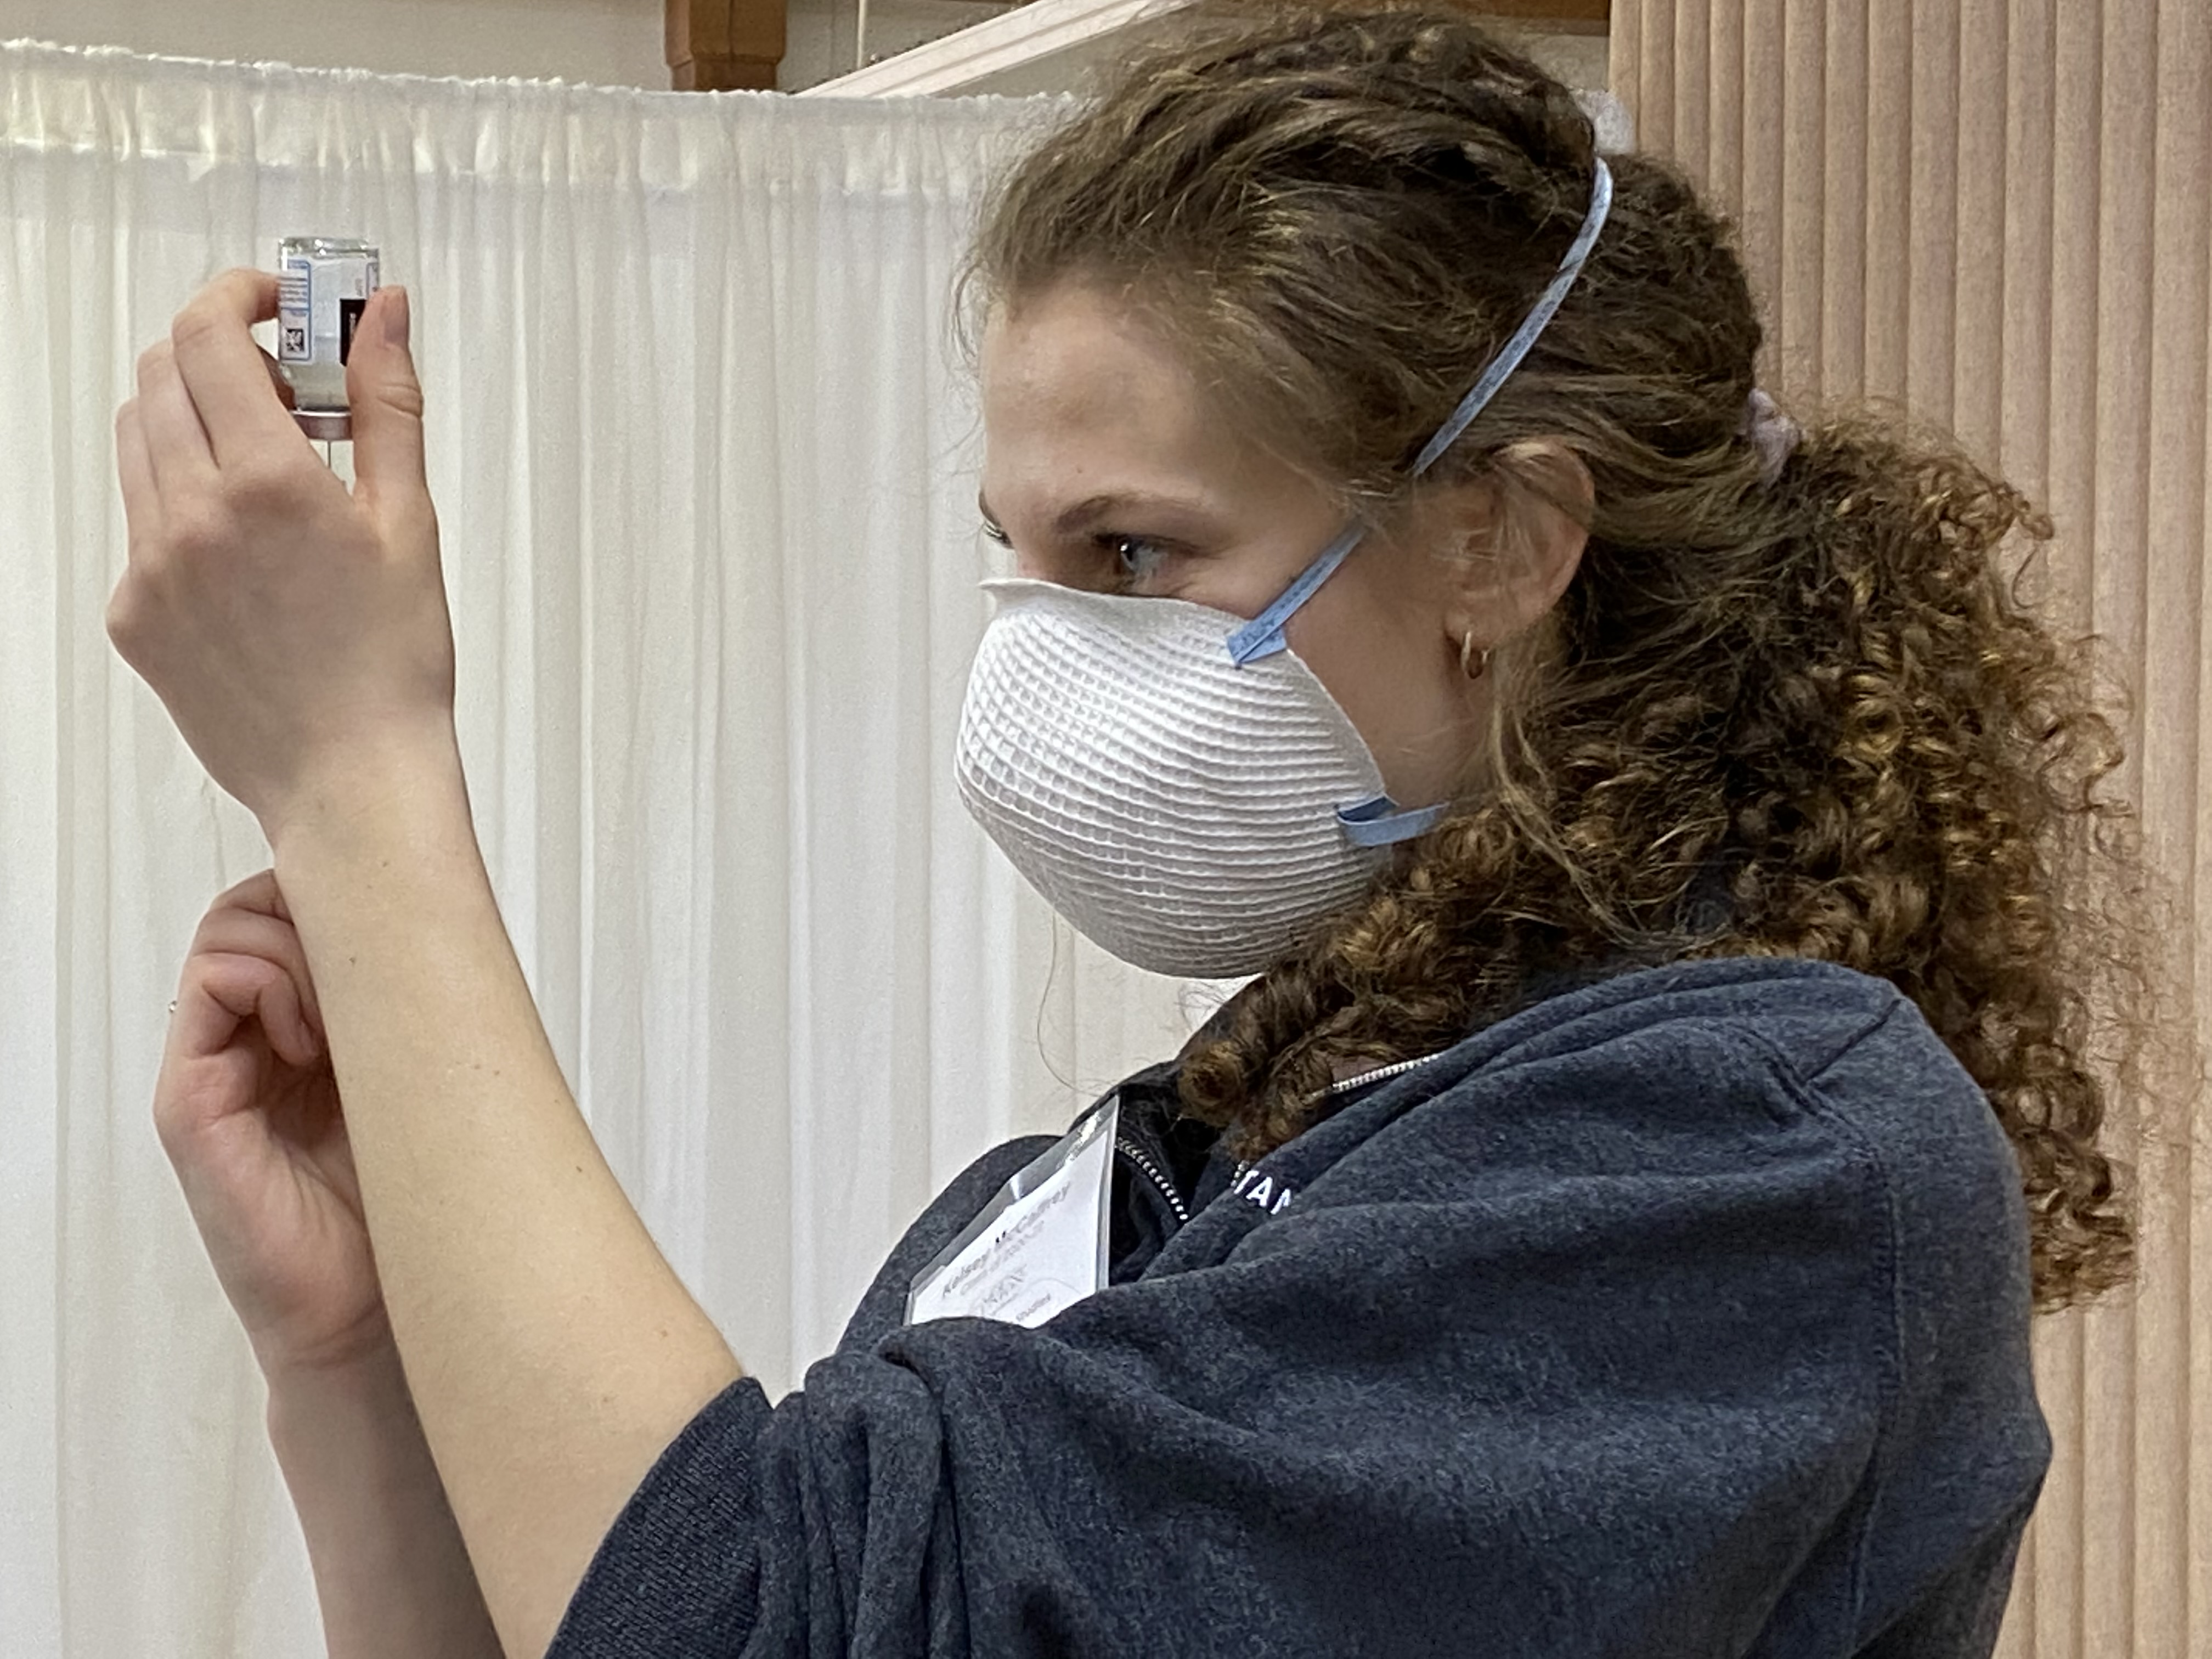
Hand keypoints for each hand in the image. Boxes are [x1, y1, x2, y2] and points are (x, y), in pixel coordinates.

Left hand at [108, 272, 456, 843]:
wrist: (353, 779)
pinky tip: (250, 552)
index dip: (239, 297)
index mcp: (267, 484)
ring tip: (271, 473)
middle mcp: (191, 518)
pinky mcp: (133, 614)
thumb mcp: (409, 520)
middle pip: (161, 373)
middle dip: (219, 356)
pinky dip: (183, 505)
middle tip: (288, 390)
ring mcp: (150, 567)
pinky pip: (139, 523)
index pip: (208, 334)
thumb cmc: (392, 668)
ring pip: (138, 442)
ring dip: (194, 423)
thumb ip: (386, 403)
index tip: (275, 305)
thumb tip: (380, 316)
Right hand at [156, 871, 387, 1375]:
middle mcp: (250, 1042)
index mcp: (300, 1032)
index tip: (400, 947)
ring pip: (228, 935)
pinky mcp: (194, 1105)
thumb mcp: (420, 1083)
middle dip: (317, 912)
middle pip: (253, 906)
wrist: (374, 1315)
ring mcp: (215, 1070)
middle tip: (372, 976)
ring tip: (346, 1022)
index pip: (287, 911)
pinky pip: (207, 993)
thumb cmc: (404, 1207)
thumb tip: (446, 925)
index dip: (340, 900)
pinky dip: (262, 988)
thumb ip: (408, 1013)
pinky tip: (313, 1044)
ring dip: (297, 951)